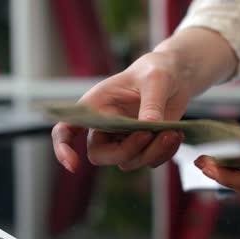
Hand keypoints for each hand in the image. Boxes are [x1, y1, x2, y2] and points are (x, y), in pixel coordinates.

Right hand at [52, 51, 188, 171]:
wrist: (176, 77)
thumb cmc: (156, 70)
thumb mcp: (155, 79)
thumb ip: (151, 102)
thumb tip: (151, 127)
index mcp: (95, 106)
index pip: (66, 129)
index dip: (63, 148)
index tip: (73, 165)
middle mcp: (105, 126)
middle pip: (100, 155)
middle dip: (125, 151)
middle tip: (149, 133)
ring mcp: (123, 139)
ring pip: (127, 161)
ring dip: (151, 152)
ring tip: (171, 132)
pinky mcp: (142, 146)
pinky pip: (148, 161)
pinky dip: (163, 153)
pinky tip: (174, 134)